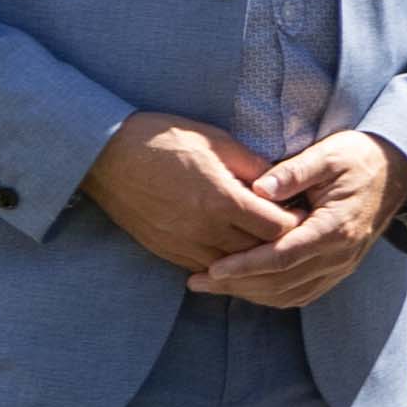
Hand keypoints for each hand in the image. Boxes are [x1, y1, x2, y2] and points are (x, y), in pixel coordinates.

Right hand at [84, 110, 297, 272]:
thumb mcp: (217, 141)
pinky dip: (223, 261)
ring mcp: (183, 245)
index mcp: (222, 201)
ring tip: (260, 236)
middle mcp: (204, 230)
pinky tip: (230, 244)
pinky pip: (205, 267)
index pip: (277, 228)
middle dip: (277, 241)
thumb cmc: (164, 140)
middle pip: (259, 252)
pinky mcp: (166, 252)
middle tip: (288, 226)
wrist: (106, 154)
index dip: (294, 221)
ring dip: (250, 255)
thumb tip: (283, 183)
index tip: (300, 210)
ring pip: (233, 266)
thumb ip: (253, 166)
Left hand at [185, 129, 406, 306]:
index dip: (246, 265)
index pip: (284, 256)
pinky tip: (247, 287)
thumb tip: (258, 188)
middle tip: (197, 282)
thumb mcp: (326, 154)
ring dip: (251, 294)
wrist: (395, 170)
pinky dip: (273, 295)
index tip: (212, 269)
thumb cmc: (357, 157)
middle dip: (237, 285)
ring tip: (214, 286)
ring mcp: (342, 265)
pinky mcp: (340, 268)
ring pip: (291, 294)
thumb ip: (293, 172)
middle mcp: (340, 254)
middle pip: (282, 282)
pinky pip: (303, 293)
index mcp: (335, 227)